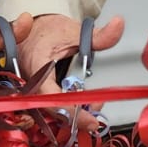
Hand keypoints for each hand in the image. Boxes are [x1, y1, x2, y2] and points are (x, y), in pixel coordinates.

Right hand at [16, 12, 125, 130]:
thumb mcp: (73, 30)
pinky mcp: (38, 96)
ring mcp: (33, 92)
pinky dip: (69, 108)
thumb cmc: (45, 31)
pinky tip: (82, 102)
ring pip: (54, 112)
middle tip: (99, 105)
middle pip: (53, 111)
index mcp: (37, 68)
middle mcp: (31, 84)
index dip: (72, 112)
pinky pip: (53, 108)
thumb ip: (98, 35)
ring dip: (75, 112)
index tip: (92, 121)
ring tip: (94, 102)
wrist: (30, 30)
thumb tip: (118, 25)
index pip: (51, 98)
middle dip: (79, 114)